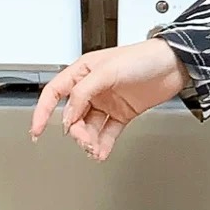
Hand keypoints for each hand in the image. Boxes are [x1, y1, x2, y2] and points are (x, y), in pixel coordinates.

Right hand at [30, 39, 186, 160]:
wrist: (173, 65)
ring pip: (90, 127)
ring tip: (95, 150)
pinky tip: (102, 152)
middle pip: (73, 116)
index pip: (54, 93)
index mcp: (83, 72)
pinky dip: (104, 144)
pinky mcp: (124, 113)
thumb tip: (69, 115)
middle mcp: (93, 88)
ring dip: (90, 140)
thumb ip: (84, 92)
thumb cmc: (142, 57)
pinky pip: (108, 132)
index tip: (36, 130)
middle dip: (76, 131)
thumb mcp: (107, 70)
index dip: (43, 112)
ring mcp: (108, 102)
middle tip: (84, 140)